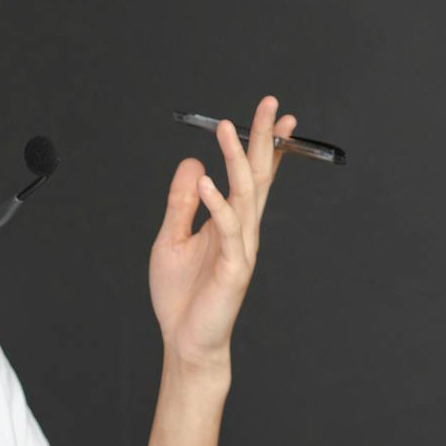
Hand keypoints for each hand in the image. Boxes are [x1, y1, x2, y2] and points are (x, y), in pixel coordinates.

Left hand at [148, 94, 295, 371]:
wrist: (185, 341)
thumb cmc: (181, 295)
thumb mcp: (171, 238)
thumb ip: (181, 202)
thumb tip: (193, 163)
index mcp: (231, 221)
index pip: (253, 176)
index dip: (265, 146)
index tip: (274, 115)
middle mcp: (243, 229)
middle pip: (257, 175)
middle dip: (264, 138)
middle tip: (270, 103)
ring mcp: (242, 247)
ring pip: (244, 194)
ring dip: (238, 159)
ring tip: (229, 128)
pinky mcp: (234, 268)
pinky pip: (227, 229)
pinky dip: (217, 203)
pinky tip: (207, 180)